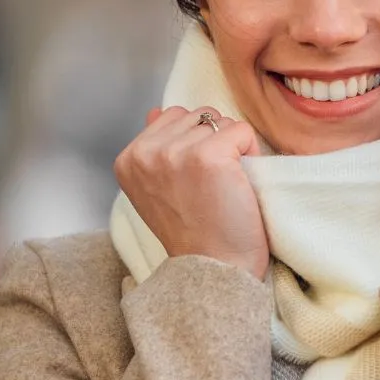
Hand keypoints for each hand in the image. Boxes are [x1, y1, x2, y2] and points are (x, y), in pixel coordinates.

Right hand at [114, 106, 269, 278]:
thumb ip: (155, 148)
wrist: (215, 267)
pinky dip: (251, 153)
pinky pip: (242, 131)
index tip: (195, 181)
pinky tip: (240, 183)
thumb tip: (156, 111)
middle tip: (213, 184)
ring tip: (225, 184)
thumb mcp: (157, 189)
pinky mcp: (208, 155)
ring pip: (219, 121)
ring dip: (232, 147)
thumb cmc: (195, 233)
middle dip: (213, 141)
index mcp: (128, 159)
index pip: (171, 116)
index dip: (194, 143)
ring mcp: (174, 152)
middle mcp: (146, 153)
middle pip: (196, 115)